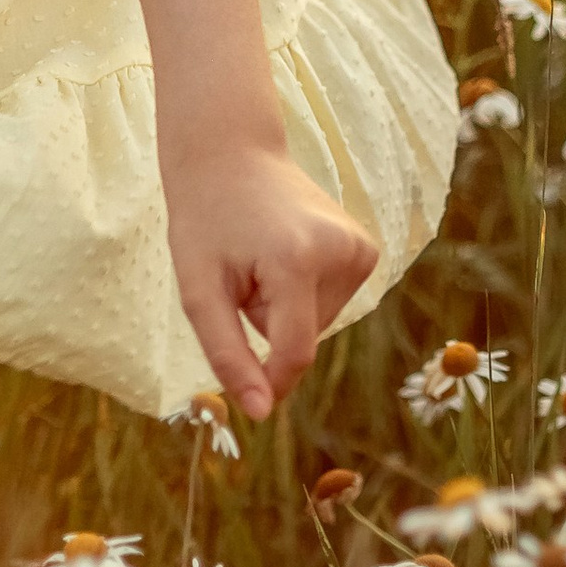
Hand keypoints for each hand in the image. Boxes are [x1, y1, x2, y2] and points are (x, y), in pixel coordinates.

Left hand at [161, 140, 379, 423]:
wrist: (231, 154)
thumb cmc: (205, 222)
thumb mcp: (199, 290)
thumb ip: (227, 353)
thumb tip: (262, 412)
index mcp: (298, 259)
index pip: (294, 353)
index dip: (268, 379)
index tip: (244, 387)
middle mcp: (341, 250)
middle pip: (303, 338)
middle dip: (269, 323)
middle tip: (243, 273)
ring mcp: (360, 247)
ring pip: (318, 324)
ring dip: (285, 308)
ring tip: (262, 258)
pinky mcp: (367, 249)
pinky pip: (331, 304)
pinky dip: (304, 295)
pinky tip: (286, 254)